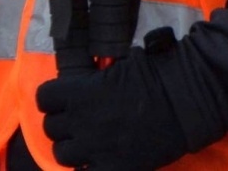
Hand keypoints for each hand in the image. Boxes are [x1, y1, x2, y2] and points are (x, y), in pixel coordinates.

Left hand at [36, 29, 192, 170]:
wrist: (184, 103)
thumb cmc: (155, 76)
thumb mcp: (117, 67)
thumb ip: (93, 81)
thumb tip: (84, 85)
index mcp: (79, 92)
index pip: (43, 98)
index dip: (52, 100)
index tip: (64, 102)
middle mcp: (80, 121)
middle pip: (51, 128)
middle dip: (63, 125)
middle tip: (81, 124)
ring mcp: (94, 148)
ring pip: (61, 154)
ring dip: (72, 149)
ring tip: (88, 145)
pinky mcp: (112, 169)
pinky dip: (88, 169)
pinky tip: (100, 162)